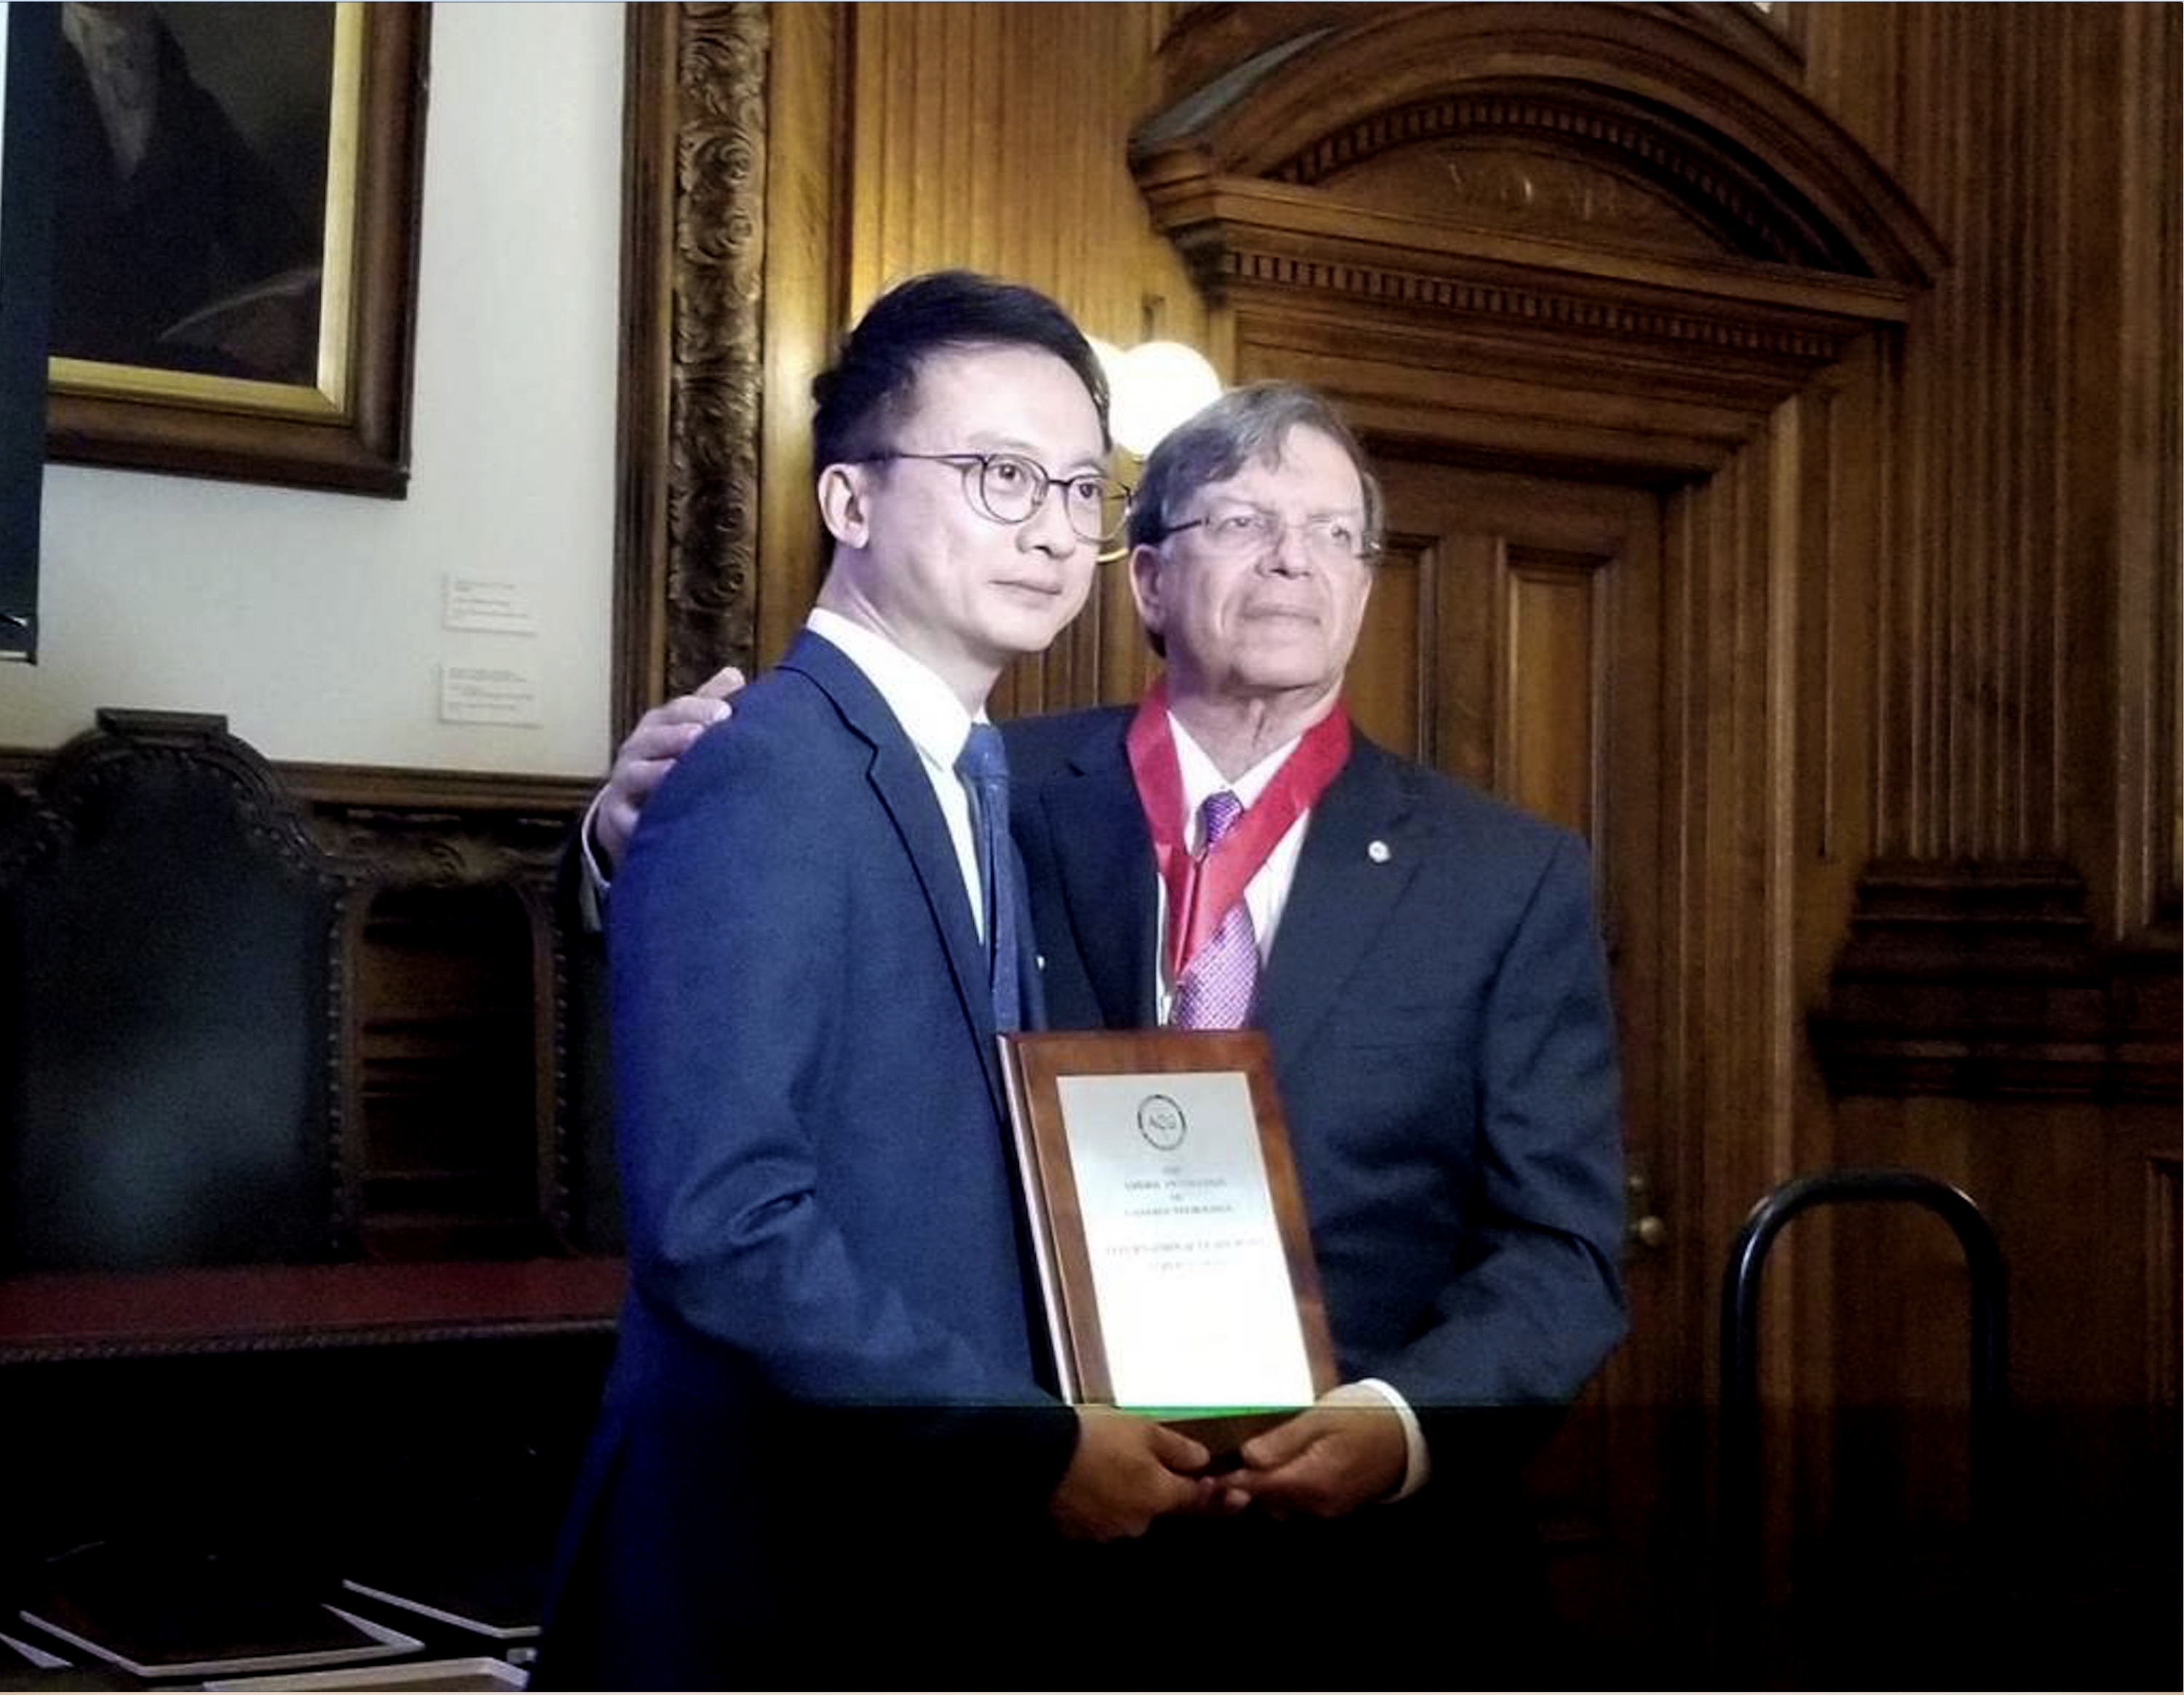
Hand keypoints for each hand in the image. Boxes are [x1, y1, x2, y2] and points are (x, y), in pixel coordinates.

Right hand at [591, 666, 745, 870]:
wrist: (629, 809)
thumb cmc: (668, 762)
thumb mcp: (687, 731)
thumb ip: (709, 704)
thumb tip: (733, 674)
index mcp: (660, 725)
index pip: (677, 710)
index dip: (699, 709)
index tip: (725, 713)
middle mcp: (637, 749)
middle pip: (654, 737)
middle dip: (677, 735)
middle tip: (703, 736)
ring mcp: (624, 781)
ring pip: (637, 774)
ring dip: (656, 772)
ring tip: (677, 771)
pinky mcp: (617, 817)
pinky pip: (625, 818)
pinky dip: (638, 819)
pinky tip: (661, 819)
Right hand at [1047, 1407, 1212, 1541]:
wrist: (1038, 1456)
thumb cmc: (1093, 1439)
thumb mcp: (1143, 1429)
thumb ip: (1178, 1448)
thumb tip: (1201, 1460)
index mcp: (1159, 1496)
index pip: (1196, 1499)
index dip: (1212, 1491)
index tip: (1225, 1485)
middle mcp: (1138, 1521)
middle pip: (1157, 1504)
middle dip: (1153, 1485)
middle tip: (1135, 1455)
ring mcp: (1106, 1530)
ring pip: (1127, 1510)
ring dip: (1123, 1492)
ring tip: (1103, 1460)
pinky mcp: (1077, 1532)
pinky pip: (1098, 1515)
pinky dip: (1097, 1500)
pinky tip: (1084, 1477)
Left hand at [1227, 1383, 1406, 1519]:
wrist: (1409, 1435)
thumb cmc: (1364, 1416)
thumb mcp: (1323, 1416)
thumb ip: (1284, 1439)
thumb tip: (1248, 1457)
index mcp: (1314, 1480)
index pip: (1261, 1487)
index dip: (1231, 1480)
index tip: (1206, 1473)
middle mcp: (1318, 1504)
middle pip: (1268, 1499)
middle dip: (1243, 1484)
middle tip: (1217, 1461)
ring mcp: (1327, 1508)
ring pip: (1281, 1502)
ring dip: (1262, 1486)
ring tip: (1242, 1460)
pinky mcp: (1333, 1505)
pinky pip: (1297, 1501)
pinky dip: (1281, 1486)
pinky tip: (1275, 1465)